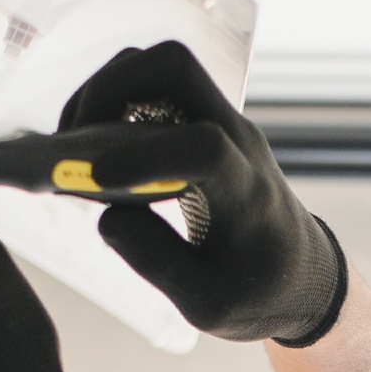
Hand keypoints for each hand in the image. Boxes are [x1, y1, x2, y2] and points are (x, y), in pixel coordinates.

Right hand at [57, 40, 348, 345]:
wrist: (300, 272)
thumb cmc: (258, 292)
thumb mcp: (209, 305)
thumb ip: (158, 263)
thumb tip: (107, 217)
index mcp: (247, 193)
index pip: (204, 147)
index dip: (145, 154)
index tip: (95, 177)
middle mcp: (238, 141)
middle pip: (176, 68)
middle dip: (110, 89)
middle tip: (70, 140)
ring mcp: (222, 123)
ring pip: (161, 66)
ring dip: (106, 90)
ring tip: (71, 142)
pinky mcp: (203, 123)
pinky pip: (155, 87)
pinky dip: (114, 102)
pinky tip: (89, 146)